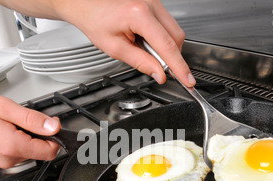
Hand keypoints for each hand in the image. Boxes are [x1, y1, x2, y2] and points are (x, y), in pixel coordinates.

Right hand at [0, 92, 60, 167]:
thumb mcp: (6, 108)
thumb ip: (33, 119)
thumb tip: (53, 126)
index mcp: (13, 146)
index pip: (50, 152)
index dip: (55, 137)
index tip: (52, 125)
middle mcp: (9, 159)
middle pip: (39, 150)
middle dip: (38, 134)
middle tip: (22, 118)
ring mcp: (2, 161)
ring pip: (28, 150)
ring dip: (25, 136)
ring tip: (8, 122)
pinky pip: (16, 151)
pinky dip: (15, 139)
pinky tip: (2, 128)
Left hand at [57, 0, 195, 86]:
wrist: (85, 2)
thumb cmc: (94, 20)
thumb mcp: (115, 48)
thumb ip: (140, 62)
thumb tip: (159, 74)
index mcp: (139, 14)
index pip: (167, 47)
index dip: (179, 67)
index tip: (188, 79)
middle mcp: (150, 3)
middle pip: (177, 37)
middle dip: (171, 56)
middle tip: (156, 65)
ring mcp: (154, 0)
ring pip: (174, 30)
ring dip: (165, 46)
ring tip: (142, 47)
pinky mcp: (154, 1)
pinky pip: (167, 23)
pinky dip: (160, 36)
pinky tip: (144, 38)